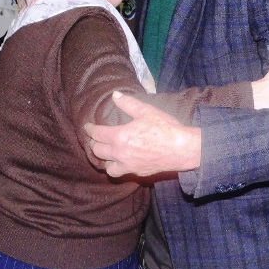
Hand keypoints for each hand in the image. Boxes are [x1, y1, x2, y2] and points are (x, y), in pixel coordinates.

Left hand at [84, 91, 200, 176]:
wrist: (181, 149)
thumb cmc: (164, 128)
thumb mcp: (146, 111)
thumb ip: (128, 103)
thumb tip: (115, 95)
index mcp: (120, 137)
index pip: (98, 134)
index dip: (90, 129)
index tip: (87, 126)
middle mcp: (120, 153)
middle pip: (98, 150)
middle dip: (94, 143)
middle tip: (95, 138)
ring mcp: (128, 165)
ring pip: (106, 165)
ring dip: (103, 158)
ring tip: (105, 152)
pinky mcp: (136, 172)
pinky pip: (118, 173)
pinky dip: (114, 168)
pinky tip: (118, 162)